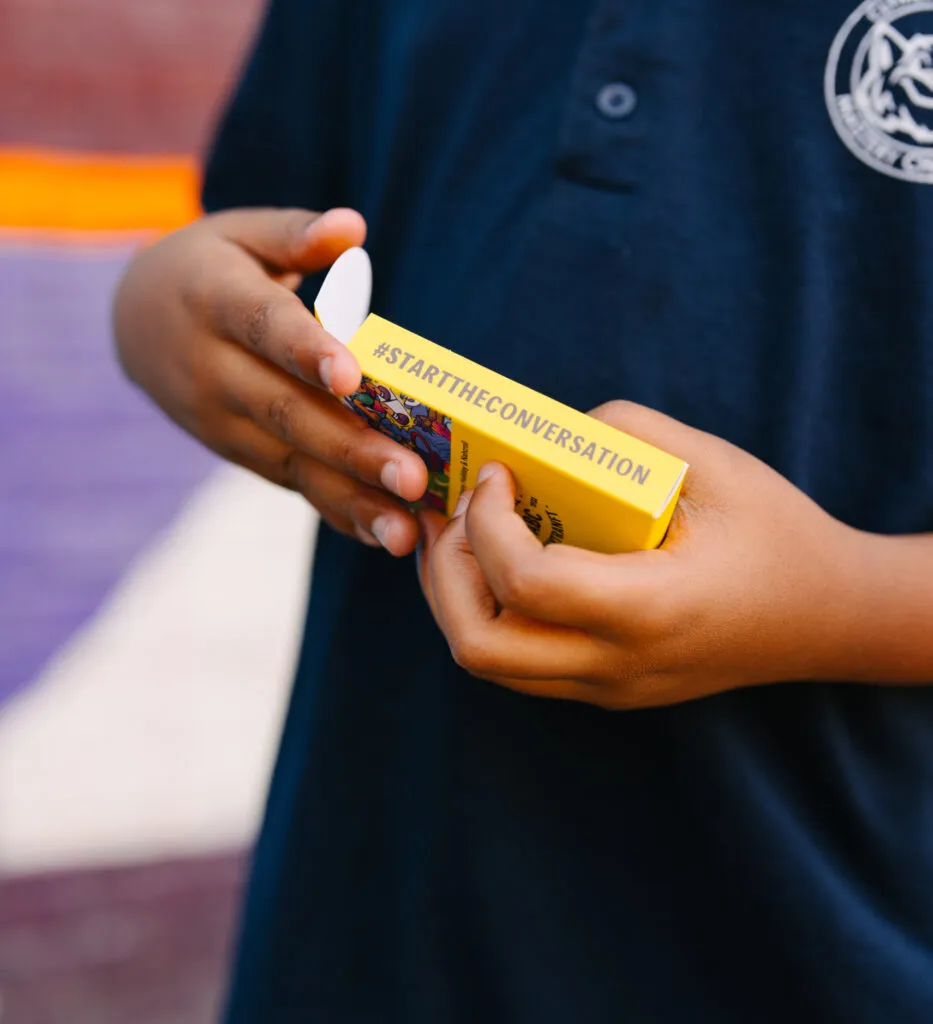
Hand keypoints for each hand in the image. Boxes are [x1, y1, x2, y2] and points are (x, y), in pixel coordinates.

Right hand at [113, 207, 426, 554]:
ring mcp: (222, 421)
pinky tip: (385, 534)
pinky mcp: (240, 452)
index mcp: (216, 301)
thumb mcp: (241, 235)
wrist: (136, 323)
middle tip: (412, 476)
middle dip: (352, 449)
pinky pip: (291, 483)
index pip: (264, 327)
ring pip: (291, 461)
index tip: (351, 377)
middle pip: (286, 412)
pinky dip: (338, 510)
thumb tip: (353, 226)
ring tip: (405, 532)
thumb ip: (296, 234)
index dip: (306, 350)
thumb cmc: (209, 270)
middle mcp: (214, 370)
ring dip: (351, 498)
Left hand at [417, 400, 865, 708]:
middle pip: (480, 647)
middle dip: (444, 575)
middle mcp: (619, 663)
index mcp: (649, 608)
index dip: (488, 523)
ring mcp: (610, 686)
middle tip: (451, 515)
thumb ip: (626, 433)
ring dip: (457, 598)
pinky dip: (490, 613)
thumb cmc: (777, 533)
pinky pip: (520, 664)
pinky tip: (504, 564)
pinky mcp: (607, 689)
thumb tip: (547, 432)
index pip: (527, 583)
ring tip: (464, 537)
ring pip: (491, 663)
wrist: (828, 618)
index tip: (497, 474)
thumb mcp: (715, 464)